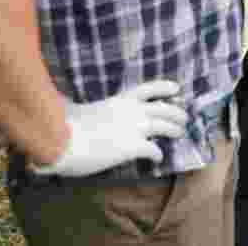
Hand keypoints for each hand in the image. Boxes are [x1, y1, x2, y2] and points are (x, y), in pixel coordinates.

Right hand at [32, 81, 188, 177]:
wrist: (63, 140)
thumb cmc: (68, 126)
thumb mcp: (87, 109)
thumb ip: (99, 110)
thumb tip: (94, 113)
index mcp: (121, 99)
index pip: (149, 88)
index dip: (165, 87)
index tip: (177, 88)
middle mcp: (133, 111)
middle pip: (165, 108)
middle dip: (177, 113)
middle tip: (184, 118)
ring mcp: (136, 128)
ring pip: (166, 126)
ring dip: (175, 130)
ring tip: (180, 134)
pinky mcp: (134, 147)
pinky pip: (154, 150)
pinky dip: (158, 154)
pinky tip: (158, 158)